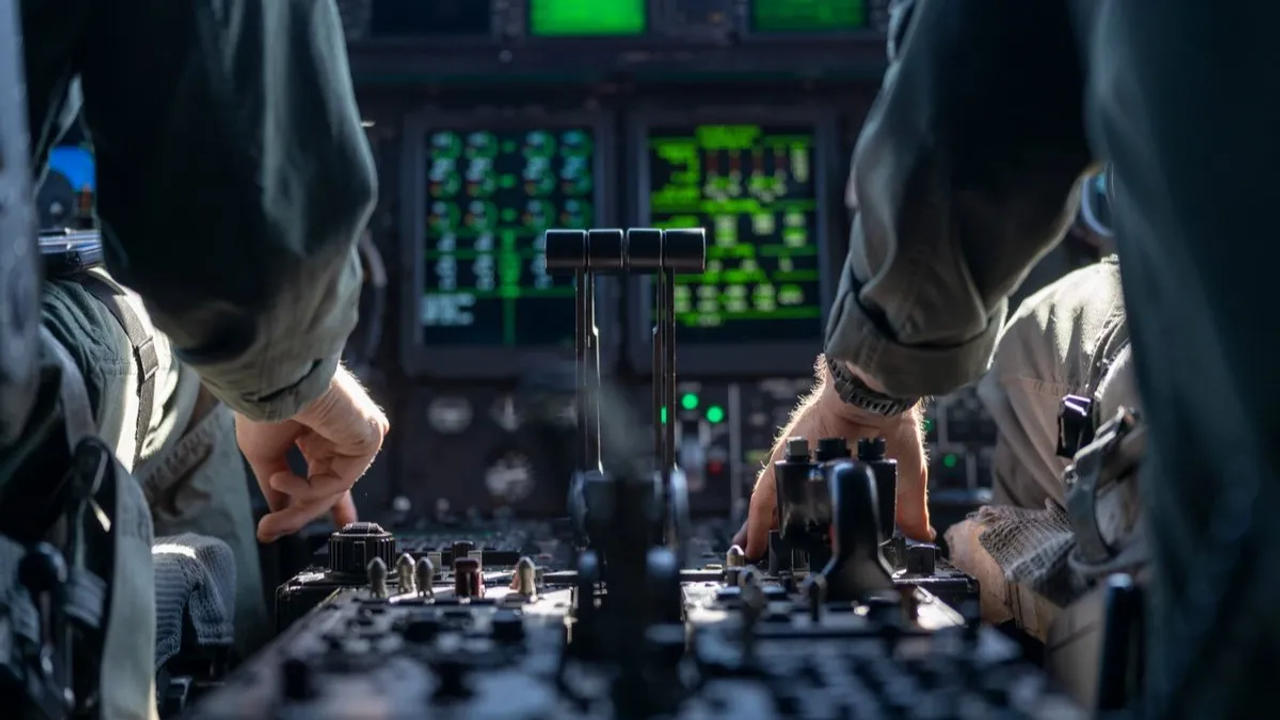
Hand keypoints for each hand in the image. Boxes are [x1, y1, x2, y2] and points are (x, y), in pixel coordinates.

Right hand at [236, 366, 388, 541]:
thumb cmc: (262, 406)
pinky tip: (281, 478)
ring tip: (271, 517)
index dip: (321, 500)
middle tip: (270, 531)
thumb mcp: (264, 454)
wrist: (270, 381)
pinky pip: (340, 480)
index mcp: (318, 432)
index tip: (320, 523)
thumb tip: (278, 513)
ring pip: (333, 488)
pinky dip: (308, 489)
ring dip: (298, 509)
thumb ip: (278, 487)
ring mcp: (356, 435)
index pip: (327, 472)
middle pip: (329, 486)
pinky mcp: (369, 437)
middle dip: (299, 514)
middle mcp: (340, 433)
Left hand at [732, 358, 930, 558]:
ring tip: (757, 560)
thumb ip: (909, 515)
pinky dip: (755, 525)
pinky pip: (763, 499)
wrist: (878, 405)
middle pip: (789, 511)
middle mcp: (812, 472)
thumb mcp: (906, 484)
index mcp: (838, 476)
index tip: (808, 558)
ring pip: (771, 508)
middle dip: (781, 537)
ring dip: (762, 535)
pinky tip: (752, 547)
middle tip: (774, 563)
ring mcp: (795, 468)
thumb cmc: (894, 432)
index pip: (819, 511)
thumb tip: (924, 538)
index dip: (812, 535)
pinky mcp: (783, 463)